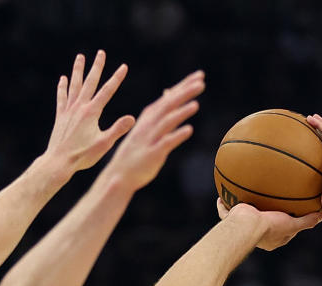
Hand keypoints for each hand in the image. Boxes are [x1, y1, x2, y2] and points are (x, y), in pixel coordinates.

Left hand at [43, 51, 134, 176]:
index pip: (107, 91)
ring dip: (78, 70)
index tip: (124, 66)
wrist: (59, 162)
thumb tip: (133, 118)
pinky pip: (62, 97)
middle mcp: (79, 107)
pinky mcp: (60, 117)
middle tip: (101, 52)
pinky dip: (63, 87)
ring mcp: (68, 110)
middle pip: (90, 82)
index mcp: (92, 112)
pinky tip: (64, 79)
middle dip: (97, 67)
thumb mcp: (104, 144)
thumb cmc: (82, 156)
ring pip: (74, 85)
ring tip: (80, 57)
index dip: (117, 78)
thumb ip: (118, 129)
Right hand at [102, 70, 204, 191]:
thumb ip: (160, 112)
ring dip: (181, 113)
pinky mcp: (152, 154)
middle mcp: (149, 126)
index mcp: (149, 118)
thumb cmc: (136, 151)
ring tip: (196, 104)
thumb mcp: (146, 127)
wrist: (120, 174)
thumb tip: (169, 92)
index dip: (183, 86)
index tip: (199, 75)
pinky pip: (166, 143)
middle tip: (201, 82)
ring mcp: (150, 139)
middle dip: (184, 93)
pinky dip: (177, 135)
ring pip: (167, 122)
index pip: (168, 98)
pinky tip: (189, 130)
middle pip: (168, 105)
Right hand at [216, 199, 321, 250]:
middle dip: (263, 214)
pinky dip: (223, 204)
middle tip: (269, 202)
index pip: (281, 230)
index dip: (287, 222)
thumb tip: (321, 216)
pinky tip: (222, 194)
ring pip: (242, 217)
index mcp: (270, 238)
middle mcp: (256, 234)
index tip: (290, 212)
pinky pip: (225, 210)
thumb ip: (306, 221)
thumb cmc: (270, 228)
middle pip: (260, 222)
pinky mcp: (231, 218)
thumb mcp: (291, 225)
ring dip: (242, 207)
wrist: (247, 226)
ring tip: (245, 194)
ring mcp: (242, 226)